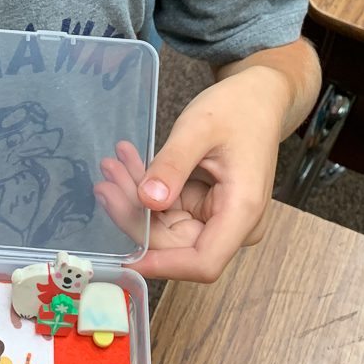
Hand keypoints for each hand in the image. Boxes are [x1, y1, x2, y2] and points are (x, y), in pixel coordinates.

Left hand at [105, 67, 287, 282]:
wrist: (257, 97)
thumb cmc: (238, 109)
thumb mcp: (199, 129)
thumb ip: (172, 165)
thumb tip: (148, 201)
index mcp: (242, 211)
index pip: (202, 262)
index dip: (163, 265)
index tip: (125, 257)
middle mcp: (234, 223)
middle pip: (175, 243)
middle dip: (136, 215)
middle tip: (106, 181)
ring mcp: (219, 217)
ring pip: (166, 226)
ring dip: (136, 198)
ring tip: (113, 165)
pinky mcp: (206, 207)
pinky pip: (170, 209)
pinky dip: (147, 189)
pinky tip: (128, 163)